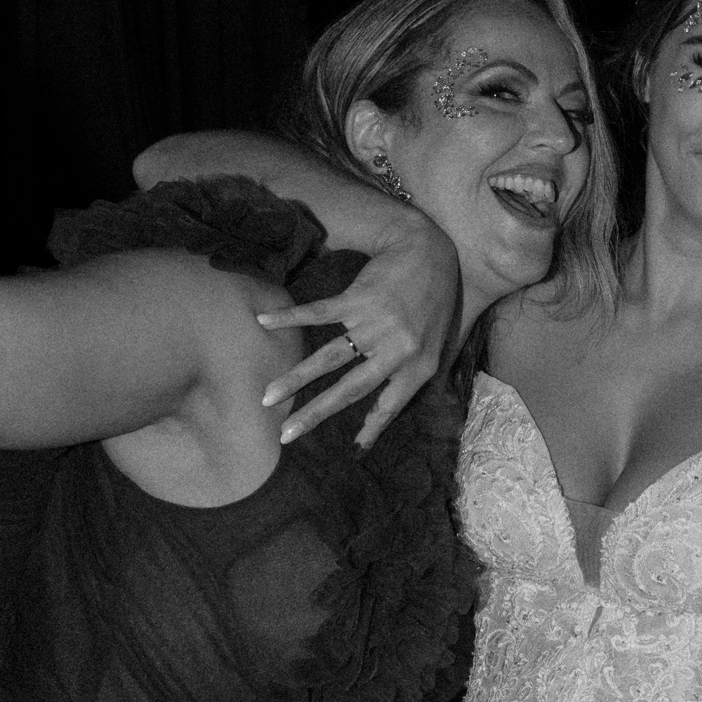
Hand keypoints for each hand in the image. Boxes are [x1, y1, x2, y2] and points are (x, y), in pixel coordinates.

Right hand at [258, 214, 460, 448]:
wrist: (429, 250)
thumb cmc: (433, 298)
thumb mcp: (437, 341)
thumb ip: (419, 370)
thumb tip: (397, 399)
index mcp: (418, 367)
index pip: (389, 406)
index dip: (372, 428)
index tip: (354, 451)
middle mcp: (396, 351)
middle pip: (349, 389)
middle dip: (314, 413)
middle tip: (286, 433)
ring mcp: (375, 325)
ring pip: (328, 359)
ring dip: (295, 379)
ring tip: (268, 396)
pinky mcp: (358, 298)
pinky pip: (318, 313)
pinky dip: (290, 318)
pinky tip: (264, 322)